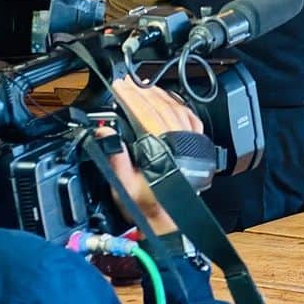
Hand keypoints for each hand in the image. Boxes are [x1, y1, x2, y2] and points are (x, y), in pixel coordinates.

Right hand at [100, 77, 202, 235]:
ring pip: (177, 109)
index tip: (119, 87)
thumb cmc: (147, 205)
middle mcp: (180, 143)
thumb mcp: (123, 185)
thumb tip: (105, 132)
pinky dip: (179, 105)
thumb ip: (115, 158)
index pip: (145, 113)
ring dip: (160, 95)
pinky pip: (190, 118)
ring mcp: (191, 143)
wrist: (171, 220)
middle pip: (161, 107)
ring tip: (144, 87)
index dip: (130, 98)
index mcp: (162, 149)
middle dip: (141, 92)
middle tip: (126, 83)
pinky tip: (170, 100)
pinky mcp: (197, 146)